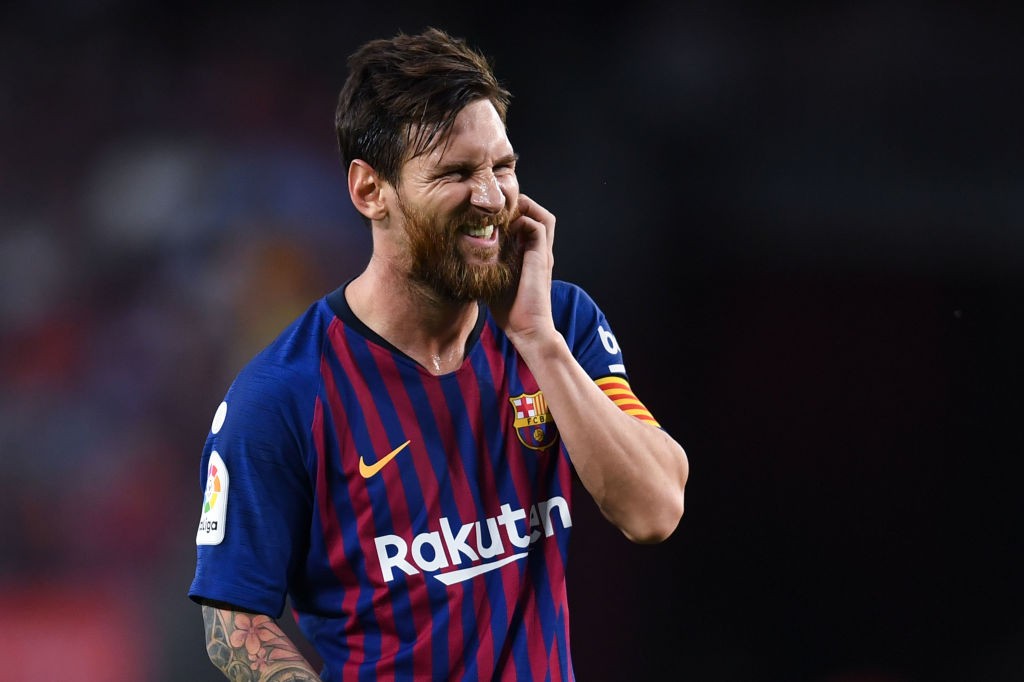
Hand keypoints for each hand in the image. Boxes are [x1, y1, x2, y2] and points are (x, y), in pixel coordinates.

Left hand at [492, 193, 556, 344]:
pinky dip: (523, 221)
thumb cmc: (509, 310)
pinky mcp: (541, 259)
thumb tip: (461, 255)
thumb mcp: (493, 280)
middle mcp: (539, 252)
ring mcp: (542, 254)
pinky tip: (505, 229)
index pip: (528, 223)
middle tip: (497, 209)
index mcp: (530, 255)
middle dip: (520, 206)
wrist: (527, 330)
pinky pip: (538, 227)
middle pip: (540, 214)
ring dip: (526, 210)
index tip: (490, 214)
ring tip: (504, 214)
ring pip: (544, 217)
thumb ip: (486, 265)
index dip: (512, 214)